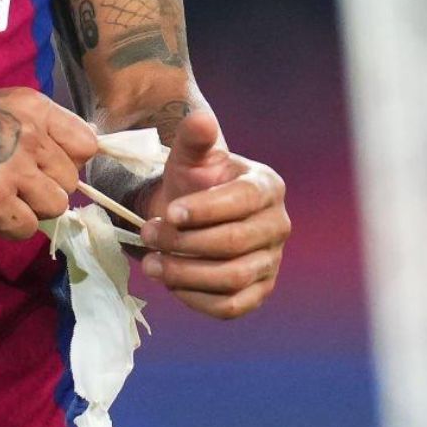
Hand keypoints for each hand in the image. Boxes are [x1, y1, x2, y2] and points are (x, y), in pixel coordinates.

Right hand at [0, 88, 100, 239]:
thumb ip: (34, 122)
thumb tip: (78, 145)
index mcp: (31, 106)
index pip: (86, 144)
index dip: (70, 160)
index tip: (48, 166)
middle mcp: (29, 135)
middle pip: (70, 180)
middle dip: (46, 187)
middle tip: (14, 185)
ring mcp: (12, 170)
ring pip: (54, 206)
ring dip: (31, 209)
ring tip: (2, 199)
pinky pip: (26, 229)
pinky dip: (10, 227)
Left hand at [136, 104, 288, 319]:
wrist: (191, 215)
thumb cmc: (193, 182)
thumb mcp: (190, 156)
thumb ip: (194, 137)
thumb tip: (200, 120)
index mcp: (267, 187)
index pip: (242, 201)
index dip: (205, 209)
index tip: (169, 212)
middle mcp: (278, 225)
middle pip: (234, 243)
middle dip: (185, 242)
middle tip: (148, 236)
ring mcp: (271, 262)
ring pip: (232, 278)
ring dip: (186, 273)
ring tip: (151, 264)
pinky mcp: (258, 292)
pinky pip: (232, 307)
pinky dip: (197, 300)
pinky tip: (171, 283)